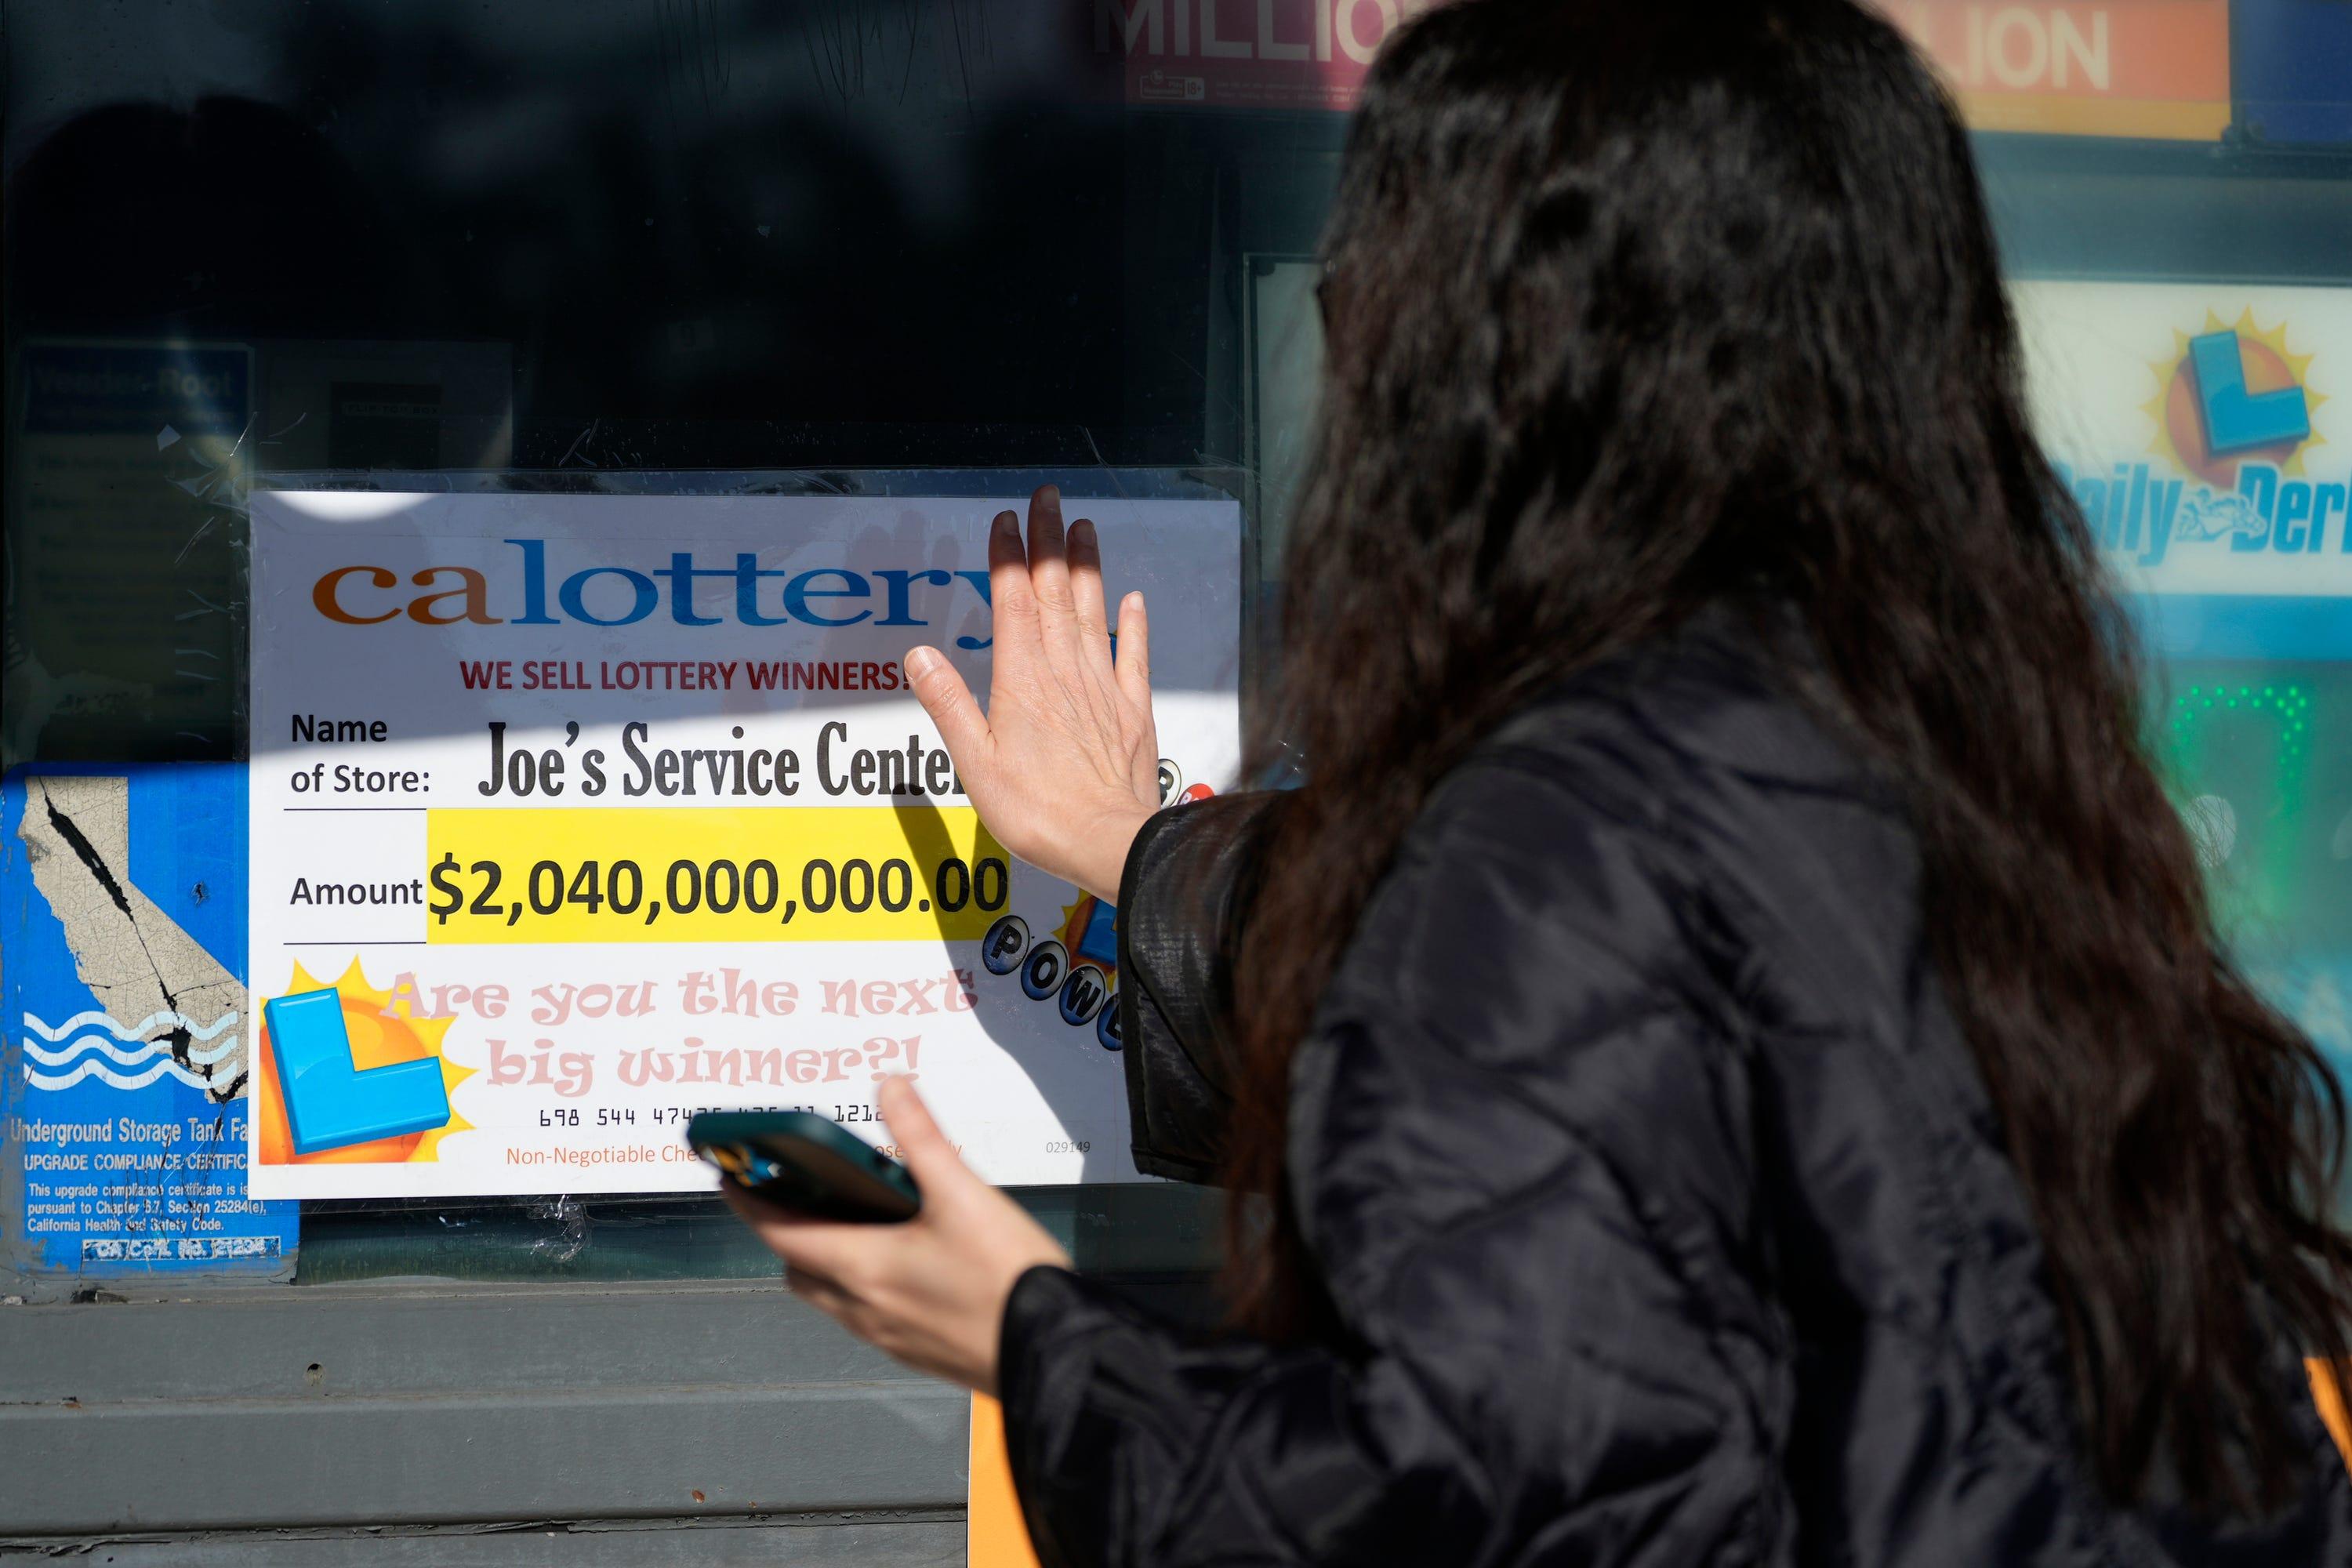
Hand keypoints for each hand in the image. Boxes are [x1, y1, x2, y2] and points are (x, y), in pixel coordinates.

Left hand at [722, 1076, 1071, 1395]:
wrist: (1053, 1352)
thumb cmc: (1008, 1282)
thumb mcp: (964, 1194)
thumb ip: (921, 1137)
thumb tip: (892, 1089)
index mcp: (863, 1269)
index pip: (780, 1232)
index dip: (748, 1201)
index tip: (730, 1176)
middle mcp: (864, 1309)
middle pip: (799, 1267)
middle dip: (788, 1229)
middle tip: (794, 1193)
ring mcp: (888, 1335)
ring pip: (831, 1295)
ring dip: (825, 1258)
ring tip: (855, 1219)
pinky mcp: (916, 1350)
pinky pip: (865, 1315)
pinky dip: (862, 1283)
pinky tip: (904, 1261)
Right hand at [906, 485, 1159, 902]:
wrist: (1107, 841)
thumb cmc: (1036, 810)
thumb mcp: (974, 762)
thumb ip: (948, 704)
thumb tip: (918, 654)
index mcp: (1021, 680)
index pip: (1012, 602)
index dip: (1007, 557)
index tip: (1004, 519)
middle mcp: (1064, 671)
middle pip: (1054, 592)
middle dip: (1048, 541)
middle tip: (1047, 496)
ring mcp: (1103, 687)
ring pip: (1093, 611)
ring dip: (1087, 567)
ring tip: (1084, 527)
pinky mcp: (1134, 710)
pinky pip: (1134, 655)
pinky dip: (1134, 623)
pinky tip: (1133, 598)